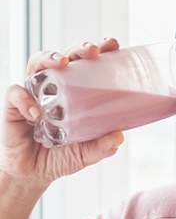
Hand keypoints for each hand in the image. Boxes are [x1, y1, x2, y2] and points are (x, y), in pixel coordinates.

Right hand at [0, 38, 123, 188]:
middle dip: (78, 49)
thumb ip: (101, 146)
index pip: (86, 66)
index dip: (99, 53)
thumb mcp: (85, 154)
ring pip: (37, 64)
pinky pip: (17, 93)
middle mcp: (53, 88)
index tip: (113, 44)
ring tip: (62, 62)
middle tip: (92, 51)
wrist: (32, 174)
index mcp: (74, 94)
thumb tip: (119, 136)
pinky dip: (25, 100)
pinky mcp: (13, 105)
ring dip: (49, 57)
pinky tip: (36, 113)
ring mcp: (33, 94)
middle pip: (65, 58)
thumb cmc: (59, 157)